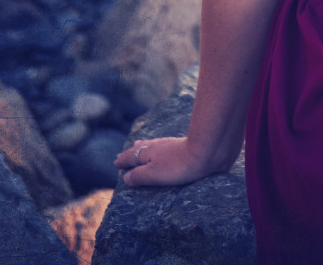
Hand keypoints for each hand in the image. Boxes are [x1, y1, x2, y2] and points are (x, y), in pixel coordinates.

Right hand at [113, 136, 230, 187]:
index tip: (116, 162)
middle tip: (123, 155)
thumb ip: (139, 176)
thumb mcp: (154, 174)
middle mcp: (158, 146)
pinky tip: (164, 149)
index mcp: (149, 153)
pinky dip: (157, 148)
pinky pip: (164, 146)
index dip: (124, 160)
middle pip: (142, 148)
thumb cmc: (178, 166)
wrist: (206, 152)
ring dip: (144, 148)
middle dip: (132, 153)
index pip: (132, 156)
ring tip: (139, 146)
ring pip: (153, 145)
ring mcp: (171, 144)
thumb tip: (126, 177)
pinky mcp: (184, 146)